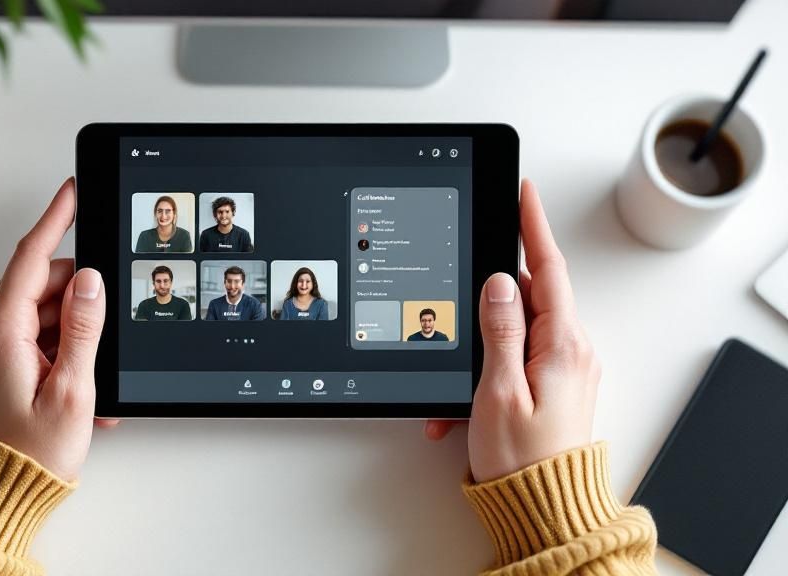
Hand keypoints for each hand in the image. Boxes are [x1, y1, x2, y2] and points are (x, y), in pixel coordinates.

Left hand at [0, 178, 114, 481]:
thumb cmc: (30, 451)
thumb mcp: (72, 390)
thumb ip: (84, 329)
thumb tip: (92, 281)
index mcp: (2, 329)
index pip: (33, 256)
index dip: (57, 218)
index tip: (73, 190)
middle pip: (44, 282)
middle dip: (81, 298)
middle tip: (104, 334)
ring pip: (44, 307)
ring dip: (75, 330)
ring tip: (91, 376)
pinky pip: (36, 333)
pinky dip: (63, 348)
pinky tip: (79, 381)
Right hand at [425, 179, 599, 482]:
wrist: (544, 508)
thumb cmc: (523, 459)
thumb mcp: (499, 390)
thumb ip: (500, 330)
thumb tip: (500, 281)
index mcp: (562, 344)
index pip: (548, 268)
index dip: (532, 226)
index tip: (524, 191)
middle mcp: (570, 350)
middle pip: (528, 296)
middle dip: (489, 299)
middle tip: (464, 308)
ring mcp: (564, 367)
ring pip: (516, 330)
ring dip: (482, 348)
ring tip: (461, 390)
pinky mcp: (554, 384)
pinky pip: (518, 358)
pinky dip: (489, 371)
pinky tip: (468, 405)